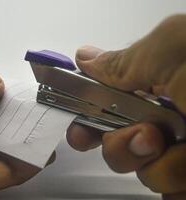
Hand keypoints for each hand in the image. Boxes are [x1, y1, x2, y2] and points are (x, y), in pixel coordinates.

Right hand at [67, 15, 185, 198]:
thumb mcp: (174, 48)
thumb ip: (124, 60)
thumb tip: (85, 59)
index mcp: (153, 86)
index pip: (104, 105)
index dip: (86, 120)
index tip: (80, 134)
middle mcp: (164, 118)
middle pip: (115, 144)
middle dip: (123, 146)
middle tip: (150, 135)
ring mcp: (182, 150)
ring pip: (143, 172)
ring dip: (162, 166)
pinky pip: (170, 193)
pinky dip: (180, 187)